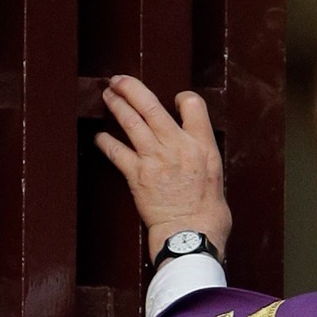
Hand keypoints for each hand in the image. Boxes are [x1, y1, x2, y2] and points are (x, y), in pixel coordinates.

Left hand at [94, 75, 230, 263]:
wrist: (192, 235)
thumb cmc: (209, 215)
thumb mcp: (217, 178)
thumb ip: (204, 160)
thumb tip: (197, 159)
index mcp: (203, 145)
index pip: (193, 105)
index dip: (181, 98)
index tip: (172, 101)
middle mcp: (178, 146)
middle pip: (151, 106)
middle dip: (131, 88)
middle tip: (119, 81)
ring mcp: (155, 159)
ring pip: (131, 121)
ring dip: (116, 105)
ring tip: (107, 96)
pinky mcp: (137, 175)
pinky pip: (115, 151)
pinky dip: (105, 142)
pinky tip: (100, 138)